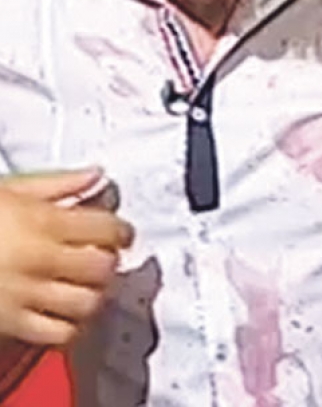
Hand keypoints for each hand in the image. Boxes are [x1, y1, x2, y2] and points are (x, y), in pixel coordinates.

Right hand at [0, 169, 133, 346]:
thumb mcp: (13, 188)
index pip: (105, 229)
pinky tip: (66, 311)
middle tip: (104, 257)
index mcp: (44, 221)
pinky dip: (71, 325)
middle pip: (102, 268)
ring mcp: (27, 294)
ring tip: (87, 284)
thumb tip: (96, 175)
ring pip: (86, 303)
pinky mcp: (13, 323)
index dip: (121, 231)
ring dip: (95, 294)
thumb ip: (59, 184)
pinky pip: (59, 333)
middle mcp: (41, 259)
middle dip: (109, 263)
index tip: (121, 233)